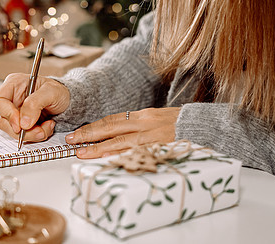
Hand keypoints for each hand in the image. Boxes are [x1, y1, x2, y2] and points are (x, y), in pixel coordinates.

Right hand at [0, 73, 69, 141]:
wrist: (67, 101)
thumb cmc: (59, 91)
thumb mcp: (51, 91)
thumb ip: (35, 104)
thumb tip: (23, 122)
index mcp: (13, 85)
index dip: (7, 115)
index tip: (21, 124)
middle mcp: (11, 99)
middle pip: (3, 121)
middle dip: (23, 130)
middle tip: (40, 130)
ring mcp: (15, 112)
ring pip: (12, 131)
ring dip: (32, 134)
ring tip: (48, 126)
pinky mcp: (21, 124)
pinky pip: (23, 135)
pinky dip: (36, 135)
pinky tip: (46, 127)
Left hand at [65, 107, 180, 158]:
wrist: (204, 126)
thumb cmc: (181, 125)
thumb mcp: (158, 119)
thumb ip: (139, 126)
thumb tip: (118, 134)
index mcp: (143, 115)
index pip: (112, 120)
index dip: (93, 127)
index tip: (77, 134)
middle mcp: (145, 122)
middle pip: (111, 128)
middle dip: (89, 135)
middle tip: (71, 141)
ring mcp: (152, 135)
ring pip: (121, 141)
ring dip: (99, 148)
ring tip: (82, 153)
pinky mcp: (159, 147)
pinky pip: (137, 152)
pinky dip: (121, 155)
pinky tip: (108, 160)